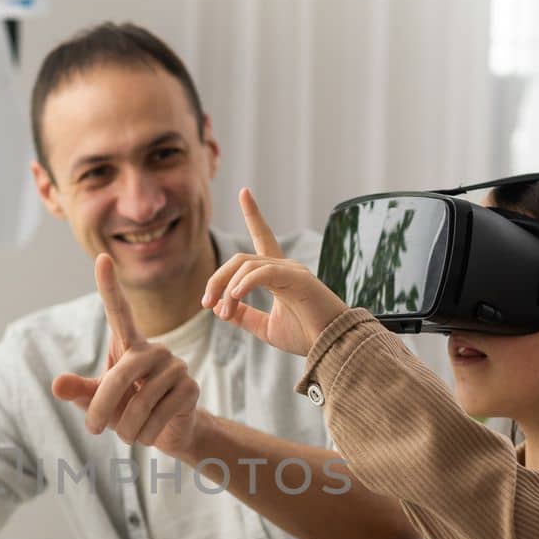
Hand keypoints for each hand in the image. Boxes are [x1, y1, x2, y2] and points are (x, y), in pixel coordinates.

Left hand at [51, 254, 201, 454]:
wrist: (167, 432)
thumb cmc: (128, 410)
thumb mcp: (99, 402)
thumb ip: (79, 392)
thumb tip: (56, 385)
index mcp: (130, 345)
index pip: (119, 312)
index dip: (109, 286)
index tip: (101, 258)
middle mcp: (154, 350)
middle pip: (118, 377)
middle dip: (101, 408)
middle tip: (92, 429)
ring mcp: (175, 367)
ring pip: (139, 403)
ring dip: (126, 428)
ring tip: (129, 433)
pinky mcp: (190, 387)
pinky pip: (158, 415)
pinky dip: (146, 433)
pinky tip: (148, 433)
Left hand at [201, 188, 349, 356]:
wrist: (332, 347)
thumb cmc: (306, 336)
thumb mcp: (265, 327)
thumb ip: (244, 316)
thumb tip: (219, 308)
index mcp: (278, 274)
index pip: (263, 237)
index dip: (254, 214)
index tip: (244, 191)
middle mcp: (285, 266)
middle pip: (239, 260)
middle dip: (216, 279)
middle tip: (206, 304)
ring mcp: (292, 270)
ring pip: (246, 266)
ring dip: (227, 289)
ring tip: (223, 312)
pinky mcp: (298, 278)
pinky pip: (263, 273)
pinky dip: (244, 283)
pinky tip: (234, 297)